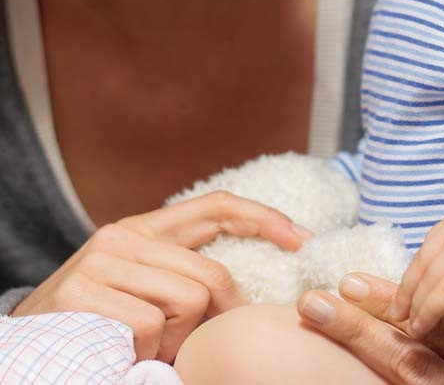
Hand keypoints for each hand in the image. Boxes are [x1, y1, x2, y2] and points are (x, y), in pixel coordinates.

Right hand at [13, 191, 308, 362]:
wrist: (25, 349)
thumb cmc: (94, 323)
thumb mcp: (139, 287)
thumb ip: (182, 274)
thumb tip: (245, 294)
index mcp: (141, 229)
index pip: (215, 206)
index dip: (262, 217)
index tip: (300, 237)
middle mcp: (121, 236)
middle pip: (209, 275)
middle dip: (215, 319)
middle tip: (189, 345)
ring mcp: (100, 263)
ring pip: (185, 303)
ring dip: (174, 341)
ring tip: (144, 348)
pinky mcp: (83, 294)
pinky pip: (150, 328)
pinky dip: (144, 353)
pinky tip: (119, 353)